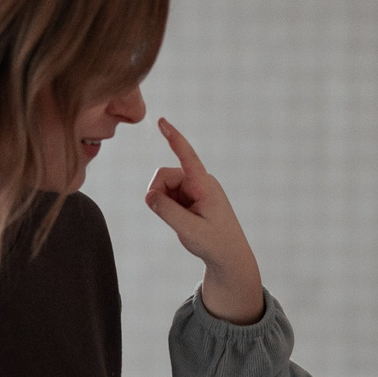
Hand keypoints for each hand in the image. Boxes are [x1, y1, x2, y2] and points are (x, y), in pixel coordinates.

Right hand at [143, 119, 263, 322]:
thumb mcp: (189, 231)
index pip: (188, 157)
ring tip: (182, 221)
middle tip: (169, 217)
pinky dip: (168, 207)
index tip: (162, 121)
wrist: (228, 255)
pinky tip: (183, 219)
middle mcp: (200, 181)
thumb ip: (167, 211)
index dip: (174, 139)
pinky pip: (167, 194)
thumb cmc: (214, 243)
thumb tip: (149, 195)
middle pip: (163, 176)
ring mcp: (195, 187)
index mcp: (205, 186)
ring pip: (163, 186)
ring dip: (164, 203)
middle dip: (158, 194)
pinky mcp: (191, 195)